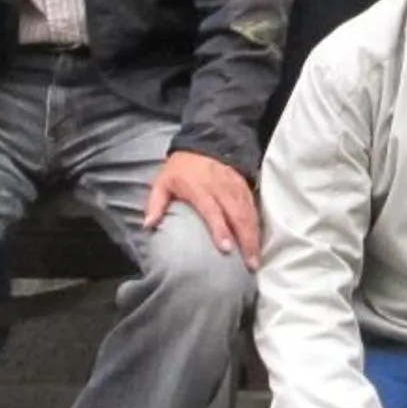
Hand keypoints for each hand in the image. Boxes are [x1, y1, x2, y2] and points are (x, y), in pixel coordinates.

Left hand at [142, 148, 260, 267]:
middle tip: (250, 264)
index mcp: (200, 188)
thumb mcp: (163, 181)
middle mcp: (221, 189)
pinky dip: (257, 227)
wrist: (205, 142)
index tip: (226, 249)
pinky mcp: (245, 189)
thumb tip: (147, 226)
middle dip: (245, 240)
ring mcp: (235, 189)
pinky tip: (258, 244)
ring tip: (256, 260)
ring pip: (248, 214)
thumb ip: (156, 204)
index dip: (220, 229)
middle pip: (237, 216)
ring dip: (253, 237)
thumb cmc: (181, 168)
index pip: (213, 210)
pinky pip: (254, 209)